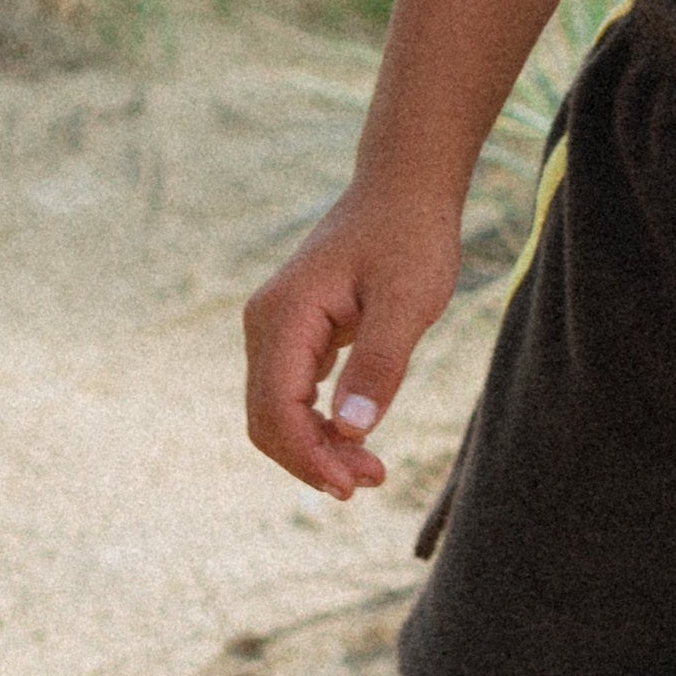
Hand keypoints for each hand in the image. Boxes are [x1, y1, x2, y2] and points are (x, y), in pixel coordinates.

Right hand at [243, 186, 464, 501]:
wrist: (404, 189)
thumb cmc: (410, 237)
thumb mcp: (409, 299)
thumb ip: (379, 363)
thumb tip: (352, 430)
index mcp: (286, 314)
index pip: (277, 408)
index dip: (309, 457)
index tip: (355, 486)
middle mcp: (266, 322)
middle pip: (267, 418)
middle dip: (311, 460)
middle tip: (372, 480)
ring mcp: (275, 328)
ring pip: (276, 411)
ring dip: (316, 447)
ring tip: (372, 469)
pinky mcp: (294, 333)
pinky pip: (291, 394)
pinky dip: (318, 425)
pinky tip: (357, 438)